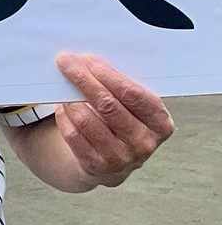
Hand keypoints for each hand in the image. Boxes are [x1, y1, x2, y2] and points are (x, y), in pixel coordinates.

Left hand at [54, 52, 174, 186]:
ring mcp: (121, 158)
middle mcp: (143, 143)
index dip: (106, 74)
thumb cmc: (124, 122)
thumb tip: (87, 61)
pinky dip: (64, 117)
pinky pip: (73, 135)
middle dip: (83, 79)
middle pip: (107, 104)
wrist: (114, 161)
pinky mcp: (97, 166)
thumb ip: (120, 87)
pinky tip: (63, 108)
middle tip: (65, 62)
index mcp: (160, 123)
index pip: (131, 93)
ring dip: (70, 99)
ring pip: (86, 119)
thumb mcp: (133, 107)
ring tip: (63, 88)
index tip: (86, 59)